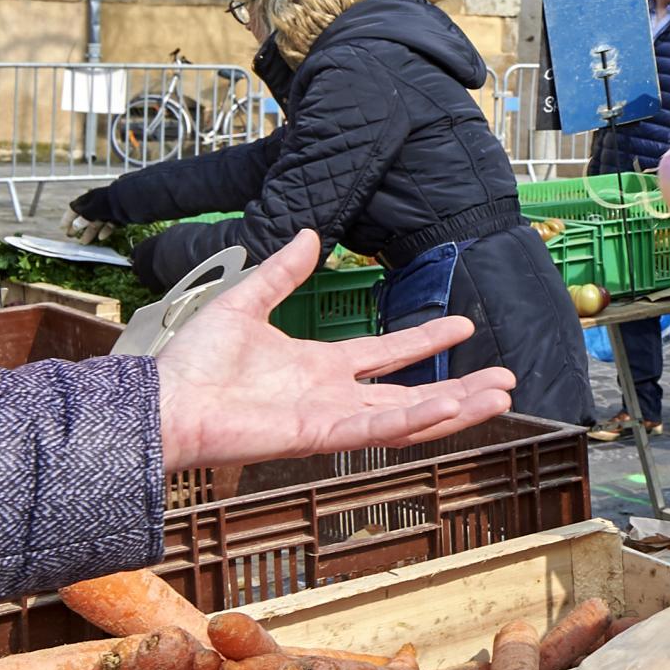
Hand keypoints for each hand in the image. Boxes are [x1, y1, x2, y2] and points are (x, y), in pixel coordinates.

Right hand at [62, 196, 114, 244]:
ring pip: (96, 222)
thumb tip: (75, 225)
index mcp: (88, 199)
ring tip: (84, 242)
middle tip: (71, 236)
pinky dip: (105, 231)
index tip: (62, 228)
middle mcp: (97, 204)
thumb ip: (83, 218)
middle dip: (77, 227)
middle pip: (85, 217)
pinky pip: (109, 224)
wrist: (130, 200)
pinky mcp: (118, 215)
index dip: (67, 219)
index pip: (74, 209)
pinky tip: (101, 238)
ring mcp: (108, 210)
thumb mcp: (92, 210)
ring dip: (89, 232)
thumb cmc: (108, 203)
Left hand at [153, 230, 515, 470]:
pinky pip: (377, 428)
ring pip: (408, 416)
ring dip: (456, 407)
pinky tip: (452, 406)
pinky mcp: (319, 436)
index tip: (462, 325)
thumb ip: (282, 273)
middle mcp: (332, 396)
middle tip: (506, 379)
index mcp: (318, 367)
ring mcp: (330, 419)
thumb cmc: (192, 363)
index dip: (425, 342)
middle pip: (411, 393)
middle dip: (461, 387)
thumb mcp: (246, 302)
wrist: (163, 400)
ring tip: (501, 396)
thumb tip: (307, 233)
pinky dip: (417, 418)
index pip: (386, 355)